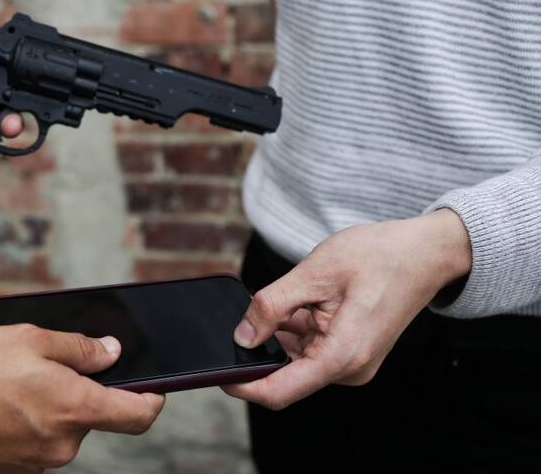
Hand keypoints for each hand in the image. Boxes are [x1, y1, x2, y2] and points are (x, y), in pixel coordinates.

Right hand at [0, 325, 164, 472]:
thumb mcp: (32, 338)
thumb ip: (81, 349)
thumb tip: (112, 352)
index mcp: (76, 409)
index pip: (138, 416)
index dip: (152, 400)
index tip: (154, 388)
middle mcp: (62, 444)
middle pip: (94, 416)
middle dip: (82, 391)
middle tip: (50, 366)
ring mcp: (36, 463)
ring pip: (64, 428)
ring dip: (53, 405)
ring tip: (17, 382)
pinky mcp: (13, 470)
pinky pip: (38, 442)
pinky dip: (33, 422)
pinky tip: (5, 402)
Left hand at [223, 209, 470, 409]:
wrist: (424, 252)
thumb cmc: (379, 256)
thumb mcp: (314, 273)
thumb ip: (271, 306)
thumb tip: (242, 335)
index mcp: (342, 356)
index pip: (279, 391)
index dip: (243, 385)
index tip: (219, 370)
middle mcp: (349, 368)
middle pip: (286, 375)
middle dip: (263, 347)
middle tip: (256, 311)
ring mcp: (353, 362)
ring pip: (298, 359)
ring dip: (283, 334)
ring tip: (296, 295)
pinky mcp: (353, 352)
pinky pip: (313, 350)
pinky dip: (298, 329)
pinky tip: (304, 301)